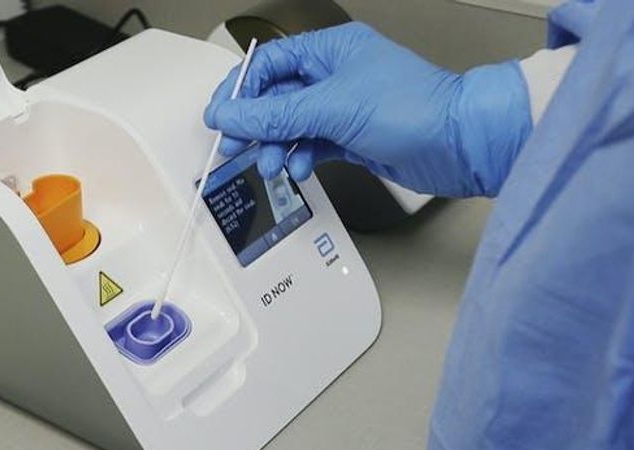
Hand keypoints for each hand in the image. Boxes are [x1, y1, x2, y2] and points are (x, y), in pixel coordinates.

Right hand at [204, 23, 531, 197]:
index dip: (240, 91)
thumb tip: (231, 116)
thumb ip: (275, 116)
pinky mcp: (353, 137)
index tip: (221, 118)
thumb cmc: (413, 108)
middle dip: (255, 124)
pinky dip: (301, 157)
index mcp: (330, 50)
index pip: (268, 65)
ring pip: (292, 125)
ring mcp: (344, 108)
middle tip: (235, 147)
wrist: (460, 143)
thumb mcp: (331, 108)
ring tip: (270, 164)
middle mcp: (335, 75)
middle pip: (276, 98)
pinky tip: (301, 168)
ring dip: (276, 146)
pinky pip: (312, 145)